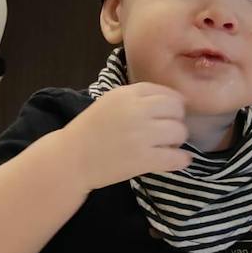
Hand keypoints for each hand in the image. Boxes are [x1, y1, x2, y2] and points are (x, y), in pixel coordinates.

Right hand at [65, 81, 190, 191]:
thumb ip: (137, 98)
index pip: (166, 92)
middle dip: (177, 121)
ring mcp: (141, 135)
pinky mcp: (143, 159)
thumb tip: (173, 101)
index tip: (171, 114)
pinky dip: (181, 159)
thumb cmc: (90, 130)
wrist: (71, 159)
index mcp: (127, 94)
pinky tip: (177, 160)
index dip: (173, 104)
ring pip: (179, 132)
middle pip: (176, 110)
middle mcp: (136, 110)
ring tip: (167, 146)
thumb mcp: (110, 102)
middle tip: (168, 132)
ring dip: (177, 140)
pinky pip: (176, 157)